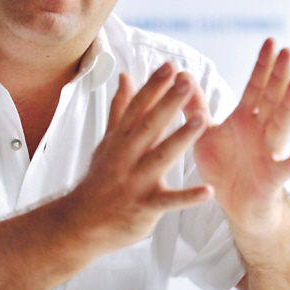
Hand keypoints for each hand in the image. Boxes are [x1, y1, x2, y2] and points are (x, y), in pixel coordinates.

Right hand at [71, 62, 212, 255]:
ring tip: (201, 120)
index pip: (137, 108)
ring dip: (180, 139)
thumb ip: (121, 109)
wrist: (82, 223)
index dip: (153, 87)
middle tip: (186, 81)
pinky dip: (187, 197)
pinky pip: (169, 202)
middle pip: (149, 126)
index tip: (169, 67)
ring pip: (160, 158)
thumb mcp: (108, 141)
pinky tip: (208, 191)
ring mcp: (135, 182)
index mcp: (120, 140)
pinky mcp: (145, 207)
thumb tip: (126, 77)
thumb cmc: (100, 179)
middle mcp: (126, 157)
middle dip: (168, 103)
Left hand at [194, 38, 289, 236]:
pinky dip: (289, 163)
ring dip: (289, 106)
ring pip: (281, 126)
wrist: (234, 204)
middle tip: (287, 51)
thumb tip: (182, 76)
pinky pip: (281, 170)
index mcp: (245, 118)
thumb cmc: (224, 165)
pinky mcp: (270, 178)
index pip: (256, 86)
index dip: (263, 65)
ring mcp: (268, 152)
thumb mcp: (205, 132)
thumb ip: (195, 106)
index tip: (270, 41)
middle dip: (279, 75)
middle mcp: (261, 131)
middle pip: (272, 98)